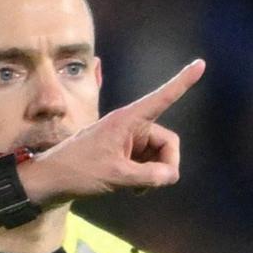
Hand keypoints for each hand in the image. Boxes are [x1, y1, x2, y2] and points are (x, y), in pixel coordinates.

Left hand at [25, 60, 203, 200]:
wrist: (51, 180)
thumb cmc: (78, 171)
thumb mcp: (116, 176)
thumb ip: (148, 177)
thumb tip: (171, 176)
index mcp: (128, 120)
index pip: (162, 98)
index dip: (183, 82)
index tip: (201, 64)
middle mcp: (131, 125)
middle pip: (167, 142)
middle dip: (165, 164)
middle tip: (152, 184)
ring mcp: (128, 139)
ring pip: (159, 156)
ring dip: (153, 174)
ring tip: (134, 188)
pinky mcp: (123, 152)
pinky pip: (147, 163)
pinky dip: (146, 177)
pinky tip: (133, 189)